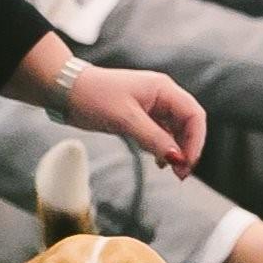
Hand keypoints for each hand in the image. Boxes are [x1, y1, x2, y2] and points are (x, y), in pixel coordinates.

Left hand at [66, 65, 207, 178]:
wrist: (66, 91)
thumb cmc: (94, 96)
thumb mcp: (125, 119)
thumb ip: (153, 138)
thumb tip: (176, 158)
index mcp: (163, 89)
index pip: (194, 115)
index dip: (196, 140)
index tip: (187, 162)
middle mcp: (161, 96)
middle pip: (187, 124)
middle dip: (187, 148)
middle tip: (181, 173)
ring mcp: (151, 106)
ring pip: (174, 131)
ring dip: (176, 151)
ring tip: (172, 171)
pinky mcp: (140, 117)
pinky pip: (160, 134)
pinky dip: (162, 148)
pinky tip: (159, 162)